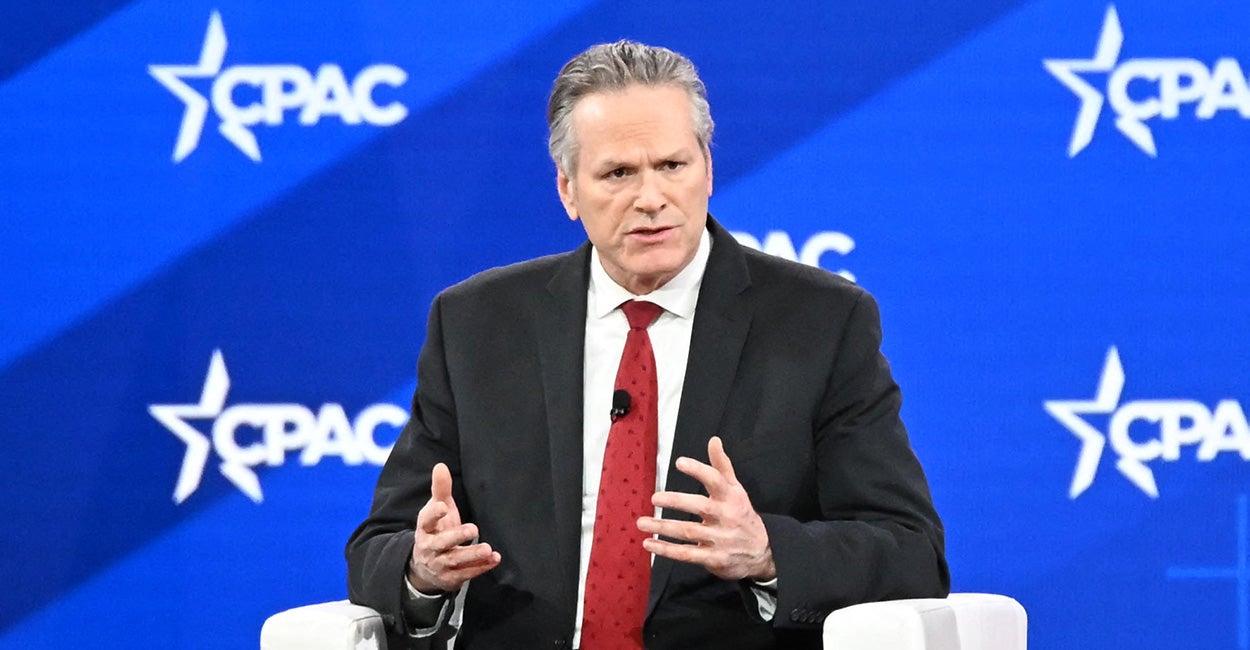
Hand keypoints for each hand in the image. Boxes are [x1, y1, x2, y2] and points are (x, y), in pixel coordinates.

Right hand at [407, 463, 500, 592]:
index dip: (433, 514)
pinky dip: (481, 568)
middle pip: (441, 543)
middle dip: (456, 536)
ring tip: (488, 549)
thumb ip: (440, 489)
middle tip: (473, 528)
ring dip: (472, 555)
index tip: (443, 506)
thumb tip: (440, 465)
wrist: (425, 568)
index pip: (425, 520)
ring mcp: (440, 564)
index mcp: (425, 529)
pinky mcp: (451, 578)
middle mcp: (430, 547)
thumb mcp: (436, 509)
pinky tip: (495, 559)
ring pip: (455, 561)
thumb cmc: (436, 530)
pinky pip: (466, 574)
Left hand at [638, 437, 775, 580]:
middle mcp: (726, 516)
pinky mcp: (714, 558)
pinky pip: (687, 554)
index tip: (679, 462)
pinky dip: (666, 550)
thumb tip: (713, 440)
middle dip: (676, 501)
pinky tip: (649, 543)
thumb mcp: (736, 489)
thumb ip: (722, 465)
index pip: (715, 480)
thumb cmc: (742, 514)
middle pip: (700, 507)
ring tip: (642, 522)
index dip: (698, 470)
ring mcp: (720, 539)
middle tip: (654, 498)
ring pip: (688, 532)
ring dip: (663, 528)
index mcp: (731, 497)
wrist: (762, 551)